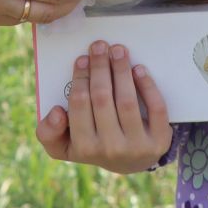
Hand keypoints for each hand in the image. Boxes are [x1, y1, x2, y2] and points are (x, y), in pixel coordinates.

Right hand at [35, 40, 172, 173]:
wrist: (130, 162)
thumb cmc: (94, 143)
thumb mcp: (64, 146)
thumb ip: (48, 132)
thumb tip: (56, 112)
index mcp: (84, 147)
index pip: (79, 105)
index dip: (80, 78)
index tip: (82, 58)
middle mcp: (110, 149)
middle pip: (102, 99)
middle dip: (100, 68)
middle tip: (100, 46)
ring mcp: (137, 146)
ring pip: (127, 101)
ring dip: (121, 71)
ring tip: (118, 50)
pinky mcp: (159, 141)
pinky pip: (155, 109)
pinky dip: (148, 87)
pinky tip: (139, 69)